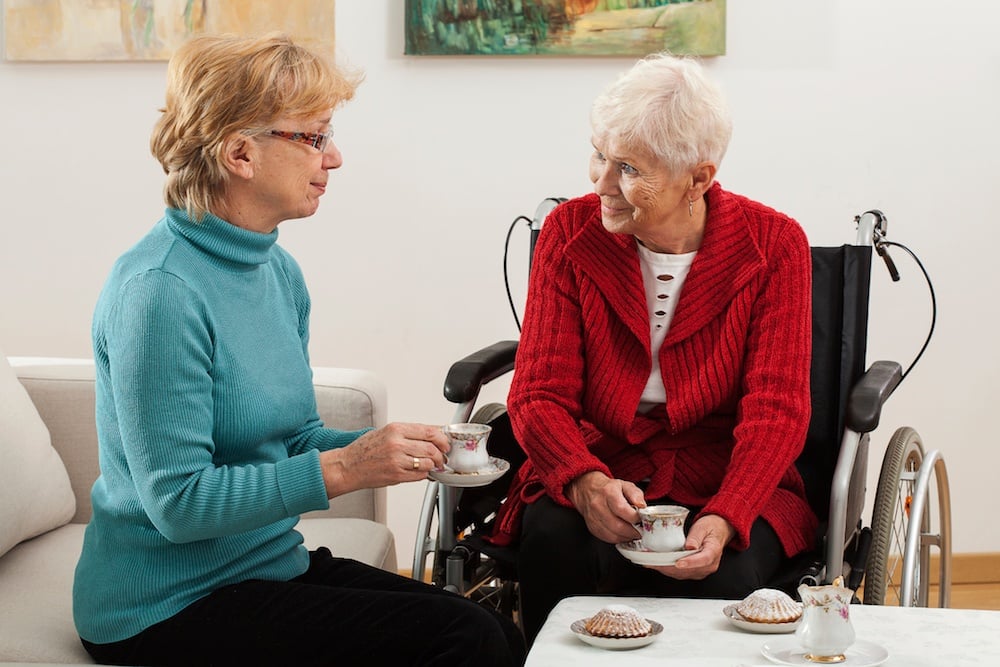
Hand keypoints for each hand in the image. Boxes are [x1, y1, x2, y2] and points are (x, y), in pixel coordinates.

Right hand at [319, 422, 448, 496]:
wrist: (347, 466)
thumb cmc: (365, 449)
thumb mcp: (387, 432)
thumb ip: (410, 433)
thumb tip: (434, 434)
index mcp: (396, 429)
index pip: (429, 431)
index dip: (442, 439)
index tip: (446, 443)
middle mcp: (397, 443)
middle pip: (432, 448)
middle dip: (441, 455)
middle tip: (442, 458)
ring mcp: (396, 460)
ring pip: (428, 463)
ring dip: (434, 466)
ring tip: (432, 466)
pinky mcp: (396, 475)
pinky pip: (419, 476)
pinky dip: (425, 475)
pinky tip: (421, 472)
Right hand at [565, 471, 646, 543]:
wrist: (588, 490)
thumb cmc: (608, 489)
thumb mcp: (625, 485)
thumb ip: (636, 495)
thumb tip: (642, 506)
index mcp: (608, 493)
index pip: (622, 509)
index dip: (634, 517)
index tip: (641, 519)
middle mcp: (598, 505)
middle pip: (618, 525)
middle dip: (633, 531)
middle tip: (640, 530)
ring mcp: (594, 518)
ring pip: (613, 535)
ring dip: (626, 537)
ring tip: (633, 532)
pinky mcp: (592, 527)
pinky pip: (607, 538)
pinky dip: (618, 538)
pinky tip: (623, 534)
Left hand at [645, 513, 734, 579]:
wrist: (717, 531)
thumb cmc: (711, 527)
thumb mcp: (703, 527)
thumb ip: (696, 536)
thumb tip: (689, 546)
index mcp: (713, 552)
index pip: (702, 560)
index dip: (689, 562)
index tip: (678, 562)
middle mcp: (709, 565)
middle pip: (688, 570)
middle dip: (669, 566)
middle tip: (654, 561)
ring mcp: (702, 570)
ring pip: (682, 574)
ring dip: (666, 569)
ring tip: (652, 562)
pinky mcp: (695, 571)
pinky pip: (681, 573)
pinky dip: (668, 569)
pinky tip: (658, 564)